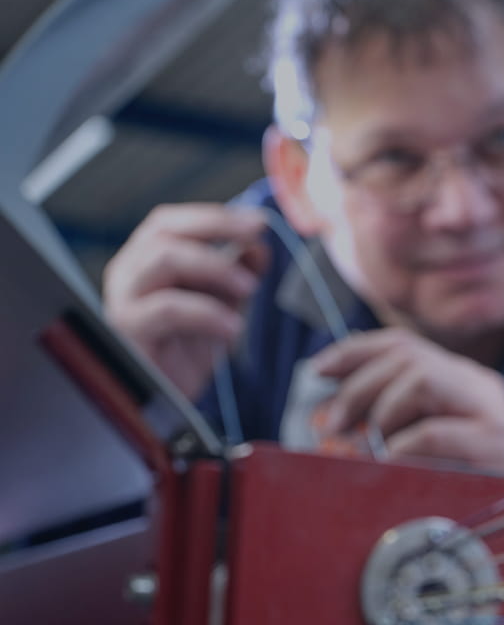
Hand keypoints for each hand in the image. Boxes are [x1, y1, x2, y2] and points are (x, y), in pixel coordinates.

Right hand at [102, 204, 268, 397]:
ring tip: (251, 287)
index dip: (214, 217)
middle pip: (164, 231)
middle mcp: (127, 274)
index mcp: (145, 263)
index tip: (258, 222)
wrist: (164, 407)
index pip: (171, 222)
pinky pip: (168, 309)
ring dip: (216, 266)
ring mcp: (123, 300)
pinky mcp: (127, 332)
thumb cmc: (184, 355)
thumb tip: (258, 244)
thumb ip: (234, 275)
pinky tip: (233, 329)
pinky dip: (208, 313)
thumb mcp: (219, 307)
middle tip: (257, 237)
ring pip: (164, 259)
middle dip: (216, 226)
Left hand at [310, 328, 503, 475]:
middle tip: (333, 425)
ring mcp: (493, 412)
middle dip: (358, 386)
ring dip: (381, 413)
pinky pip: (435, 432)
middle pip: (408, 356)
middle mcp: (480, 386)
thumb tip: (335, 409)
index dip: (355, 351)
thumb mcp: (430, 447)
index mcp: (463, 381)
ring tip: (369, 448)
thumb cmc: (471, 489)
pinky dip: (402, 448)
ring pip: (421, 380)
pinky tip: (392, 466)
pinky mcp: (498, 444)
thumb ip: (397, 420)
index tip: (316, 370)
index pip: (404, 344)